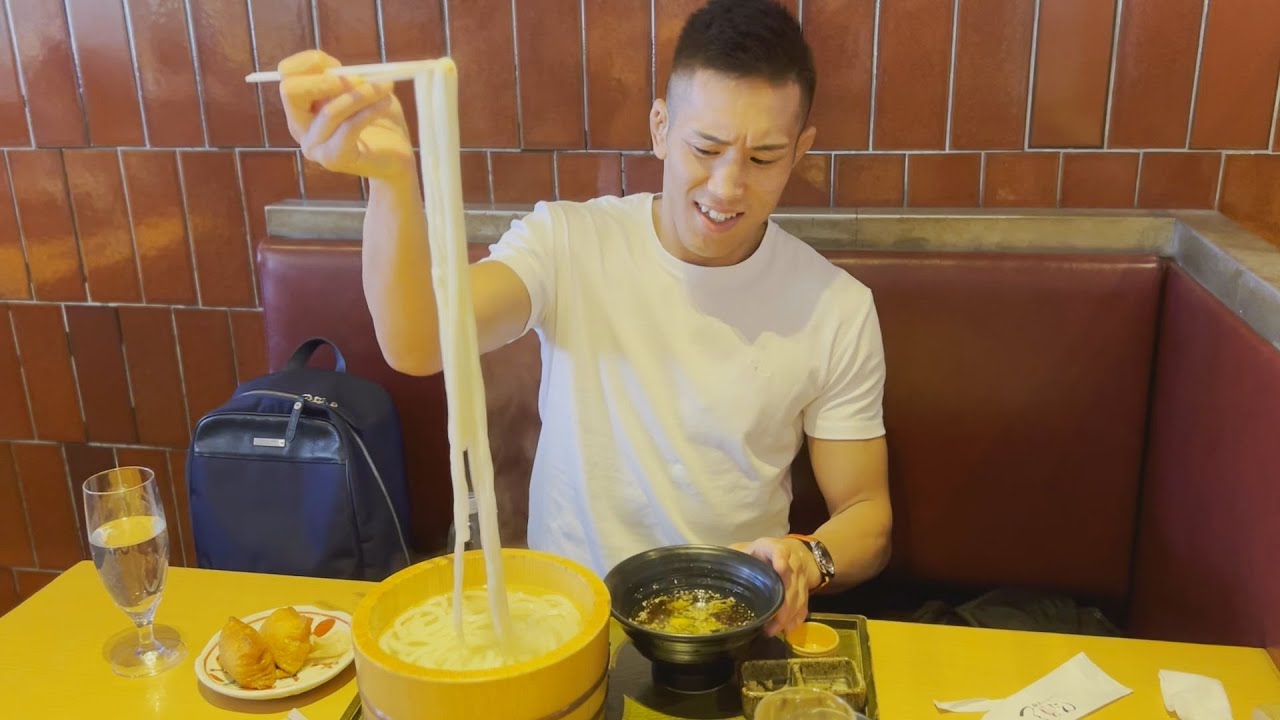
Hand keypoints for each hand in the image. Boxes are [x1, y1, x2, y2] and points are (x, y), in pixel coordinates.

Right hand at [277, 50, 413, 180]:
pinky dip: (370, 111)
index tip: (340, 65)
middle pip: (290, 91)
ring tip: (385, 87)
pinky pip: (349, 128)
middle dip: (324, 80)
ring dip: (361, 94)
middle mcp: (300, 126)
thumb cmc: (379, 120)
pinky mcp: (334, 159)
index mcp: (301, 105)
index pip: (287, 74)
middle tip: (357, 79)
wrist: (396, 158)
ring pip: (329, 111)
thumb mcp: (362, 89)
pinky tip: (385, 103)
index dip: (311, 62)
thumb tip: (340, 70)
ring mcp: (314, 146)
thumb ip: (346, 76)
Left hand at [731, 536, 820, 635]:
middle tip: (768, 621)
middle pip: (790, 582)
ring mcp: (800, 577)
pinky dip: (796, 619)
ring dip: (786, 616)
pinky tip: (786, 629)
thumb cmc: (763, 554)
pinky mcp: (805, 590)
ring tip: (771, 630)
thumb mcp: (748, 548)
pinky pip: (804, 605)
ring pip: (798, 597)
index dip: (780, 558)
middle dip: (782, 603)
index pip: (778, 550)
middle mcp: (791, 561)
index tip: (780, 568)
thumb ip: (735, 554)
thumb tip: (714, 564)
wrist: (795, 552)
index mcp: (772, 548)